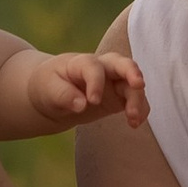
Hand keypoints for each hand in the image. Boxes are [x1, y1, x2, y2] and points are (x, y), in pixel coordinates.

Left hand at [18, 50, 148, 133]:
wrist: (53, 93)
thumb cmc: (49, 86)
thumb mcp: (48, 89)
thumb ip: (63, 94)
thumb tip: (81, 104)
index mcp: (81, 63)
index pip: (93, 67)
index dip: (96, 82)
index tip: (93, 101)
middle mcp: (102, 68)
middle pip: (121, 63)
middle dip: (132, 71)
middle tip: (138, 84)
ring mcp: (113, 81)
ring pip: (132, 84)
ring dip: (137, 99)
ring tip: (133, 118)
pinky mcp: (119, 97)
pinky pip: (135, 100)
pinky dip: (140, 110)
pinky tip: (135, 123)